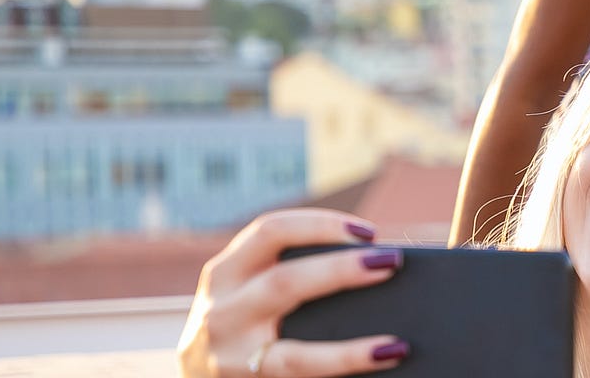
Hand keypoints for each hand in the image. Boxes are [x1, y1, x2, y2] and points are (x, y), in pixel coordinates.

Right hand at [178, 208, 410, 376]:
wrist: (193, 372)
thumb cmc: (242, 318)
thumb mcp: (245, 286)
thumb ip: (286, 272)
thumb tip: (372, 264)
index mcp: (226, 272)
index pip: (270, 231)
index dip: (320, 225)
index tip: (368, 232)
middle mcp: (222, 311)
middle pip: (285, 283)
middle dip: (341, 271)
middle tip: (391, 263)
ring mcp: (233, 357)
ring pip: (295, 354)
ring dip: (350, 350)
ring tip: (396, 344)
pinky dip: (345, 370)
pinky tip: (381, 361)